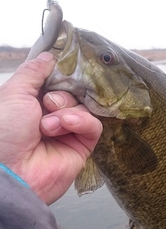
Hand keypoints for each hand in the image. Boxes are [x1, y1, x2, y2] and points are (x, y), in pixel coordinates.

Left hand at [0, 52, 101, 204]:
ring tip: (48, 125)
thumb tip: (49, 56)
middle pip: (71, 93)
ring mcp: (66, 133)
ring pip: (83, 107)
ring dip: (67, 111)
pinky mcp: (80, 147)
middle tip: (47, 103)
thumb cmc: (4, 132)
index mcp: (31, 104)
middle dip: (61, 95)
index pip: (55, 82)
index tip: (61, 69)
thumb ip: (33, 71)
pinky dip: (81, 121)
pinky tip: (65, 126)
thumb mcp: (14, 92)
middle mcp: (49, 117)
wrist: (10, 171)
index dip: (59, 75)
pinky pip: (93, 126)